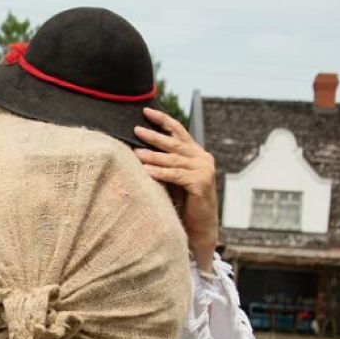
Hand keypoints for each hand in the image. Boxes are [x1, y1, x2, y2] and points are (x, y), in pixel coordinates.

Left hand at [133, 107, 218, 272]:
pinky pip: (176, 175)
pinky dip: (160, 172)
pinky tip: (146, 170)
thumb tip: (138, 148)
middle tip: (136, 130)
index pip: (178, 132)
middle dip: (154, 136)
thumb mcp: (173, 176)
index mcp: (196, 153)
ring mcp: (204, 170)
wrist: (200, 226)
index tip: (146, 111)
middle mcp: (202, 158)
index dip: (163, 121)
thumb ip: (164, 162)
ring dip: (153, 156)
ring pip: (173, 159)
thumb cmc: (183, 201)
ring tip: (135, 153)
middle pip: (174, 143)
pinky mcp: (201, 183)